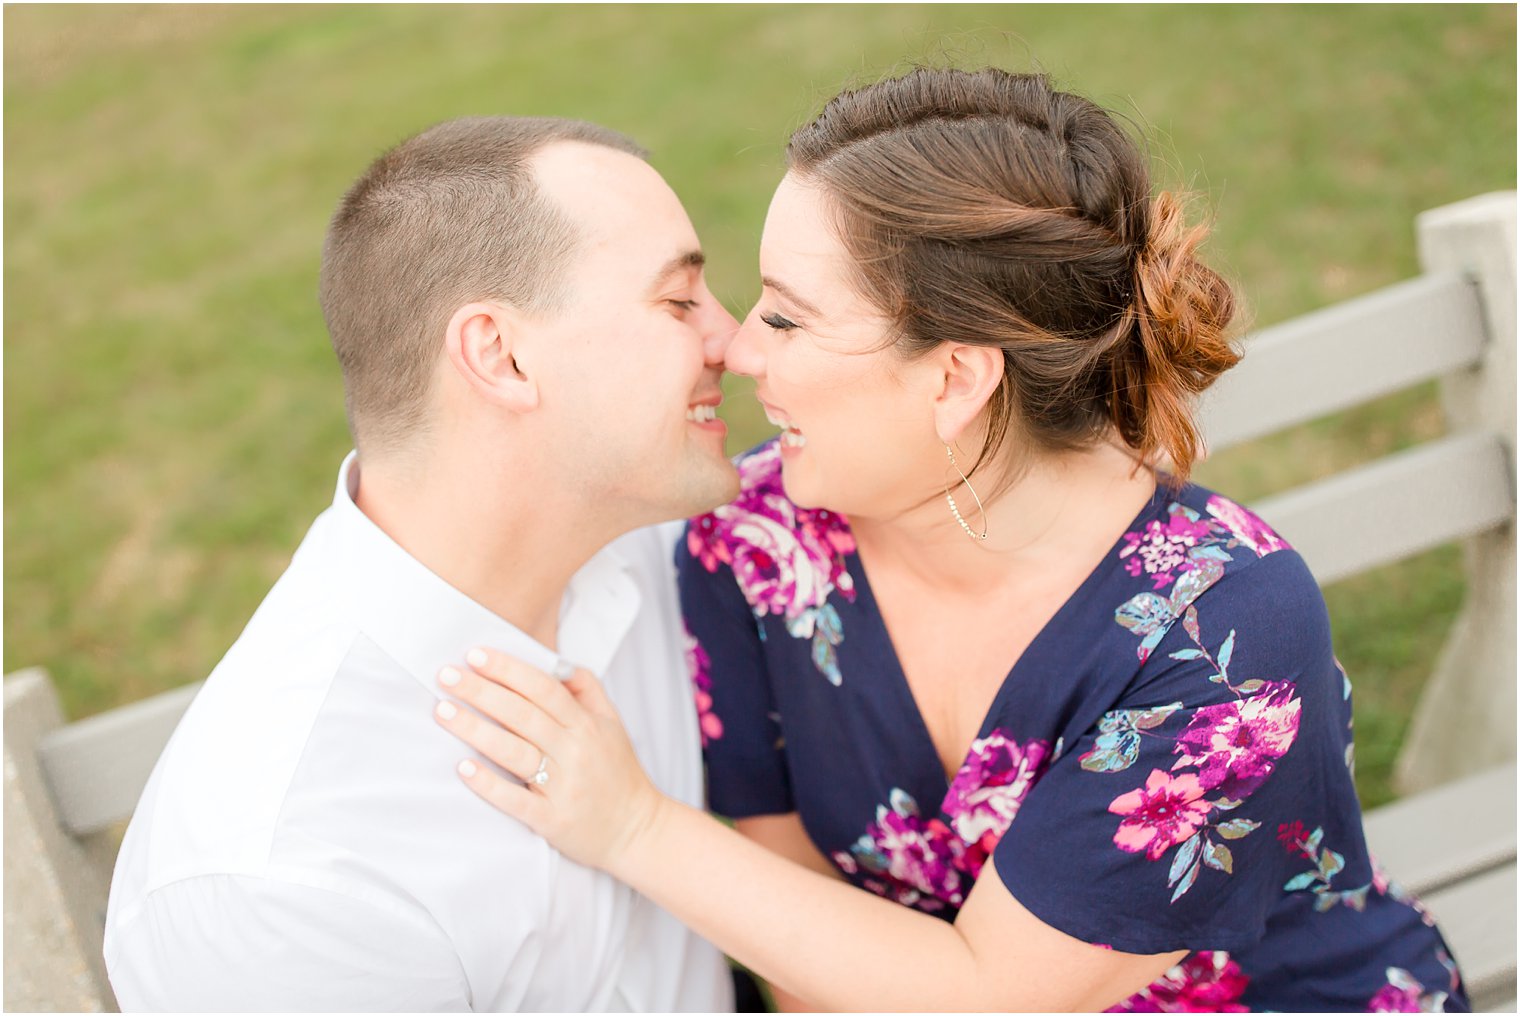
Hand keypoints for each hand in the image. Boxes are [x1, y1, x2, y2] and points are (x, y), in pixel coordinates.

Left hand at [433, 647, 665, 872]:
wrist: (638, 830)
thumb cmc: (619, 773)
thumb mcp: (612, 724)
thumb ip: (587, 690)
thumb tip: (556, 663)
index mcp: (586, 725)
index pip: (542, 688)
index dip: (508, 669)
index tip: (475, 654)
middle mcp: (575, 752)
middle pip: (522, 714)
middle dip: (481, 691)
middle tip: (446, 675)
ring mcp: (564, 787)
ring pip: (514, 752)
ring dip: (475, 730)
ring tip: (443, 711)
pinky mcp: (552, 820)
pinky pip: (515, 800)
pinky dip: (489, 784)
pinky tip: (463, 768)